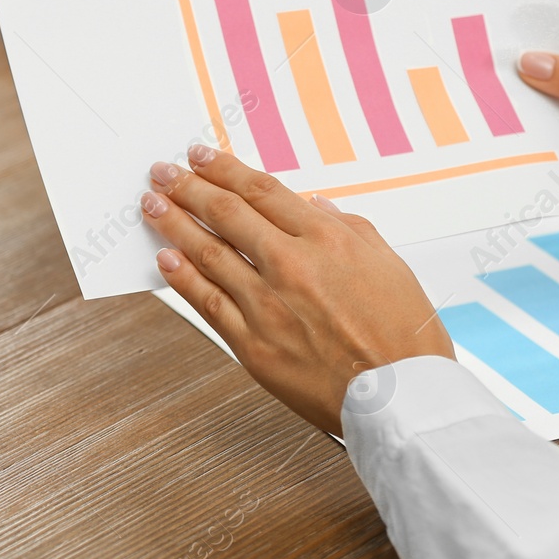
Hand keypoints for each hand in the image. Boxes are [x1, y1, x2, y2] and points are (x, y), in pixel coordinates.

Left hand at [142, 145, 453, 436]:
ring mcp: (268, 305)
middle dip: (188, 187)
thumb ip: (349, 228)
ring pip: (208, 253)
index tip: (202, 157)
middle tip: (164, 173)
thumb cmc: (404, 339)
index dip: (224, 169)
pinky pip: (208, 303)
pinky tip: (167, 260)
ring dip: (174, 224)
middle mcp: (291, 265)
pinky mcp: (254, 344)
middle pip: (226, 214)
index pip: (261, 191)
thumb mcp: (391, 265)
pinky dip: (183, 278)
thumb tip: (317, 206)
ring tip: (153, 206)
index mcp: (327, 239)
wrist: (403, 400)